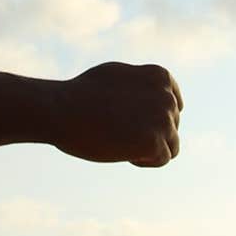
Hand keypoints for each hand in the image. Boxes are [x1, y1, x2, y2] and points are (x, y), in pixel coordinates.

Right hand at [53, 62, 181, 167]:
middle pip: (171, 126)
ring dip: (148, 149)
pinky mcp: (154, 143)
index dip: (152, 116)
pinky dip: (143, 160)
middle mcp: (167, 97)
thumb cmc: (82, 93)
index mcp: (160, 77)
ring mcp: (163, 120)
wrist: (62, 110)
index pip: (174, 105)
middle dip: (149, 133)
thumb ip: (141, 84)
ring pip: (171, 145)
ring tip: (120, 142)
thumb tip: (157, 94)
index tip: (129, 119)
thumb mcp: (117, 75)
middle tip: (117, 131)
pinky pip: (162, 159)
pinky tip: (122, 152)